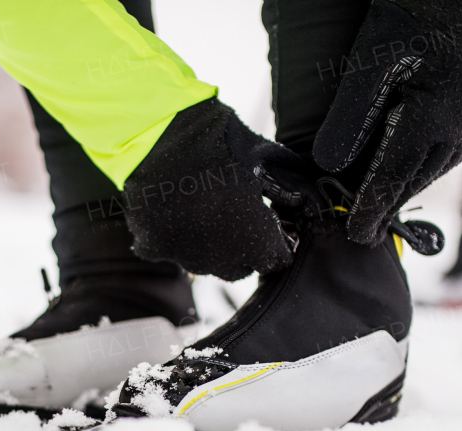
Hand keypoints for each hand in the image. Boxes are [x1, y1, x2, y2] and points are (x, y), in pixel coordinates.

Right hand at [123, 98, 312, 281]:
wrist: (157, 132)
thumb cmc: (217, 141)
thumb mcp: (265, 157)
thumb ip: (290, 185)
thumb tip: (307, 200)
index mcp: (255, 240)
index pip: (277, 260)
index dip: (278, 241)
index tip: (272, 225)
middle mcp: (221, 258)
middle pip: (242, 267)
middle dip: (246, 247)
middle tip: (240, 214)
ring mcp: (185, 256)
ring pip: (207, 263)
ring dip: (213, 245)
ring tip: (207, 207)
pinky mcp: (155, 247)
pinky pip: (174, 251)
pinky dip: (179, 236)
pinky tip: (179, 209)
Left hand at [313, 0, 461, 244]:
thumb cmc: (406, 18)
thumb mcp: (367, 64)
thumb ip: (347, 117)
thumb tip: (327, 166)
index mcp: (433, 117)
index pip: (394, 179)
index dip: (372, 211)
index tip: (356, 237)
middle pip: (415, 181)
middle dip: (387, 205)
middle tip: (361, 229)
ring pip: (434, 170)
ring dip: (406, 188)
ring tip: (379, 206)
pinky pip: (450, 154)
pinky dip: (424, 167)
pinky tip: (405, 171)